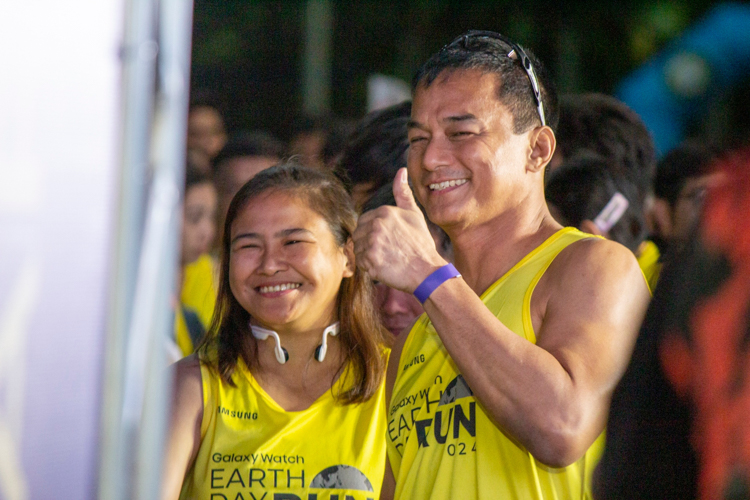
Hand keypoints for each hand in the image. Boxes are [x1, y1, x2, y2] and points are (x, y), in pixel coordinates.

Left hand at [353, 168, 446, 291]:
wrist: (427, 271)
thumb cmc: (421, 244)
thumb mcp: (414, 215)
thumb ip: (403, 193)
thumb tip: (401, 171)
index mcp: (384, 212)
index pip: (363, 221)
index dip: (371, 233)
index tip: (386, 242)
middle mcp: (377, 225)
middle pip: (358, 235)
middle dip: (367, 244)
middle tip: (386, 252)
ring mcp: (372, 243)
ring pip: (357, 249)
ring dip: (367, 256)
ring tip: (386, 259)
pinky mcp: (370, 260)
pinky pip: (359, 263)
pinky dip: (368, 267)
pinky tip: (383, 267)